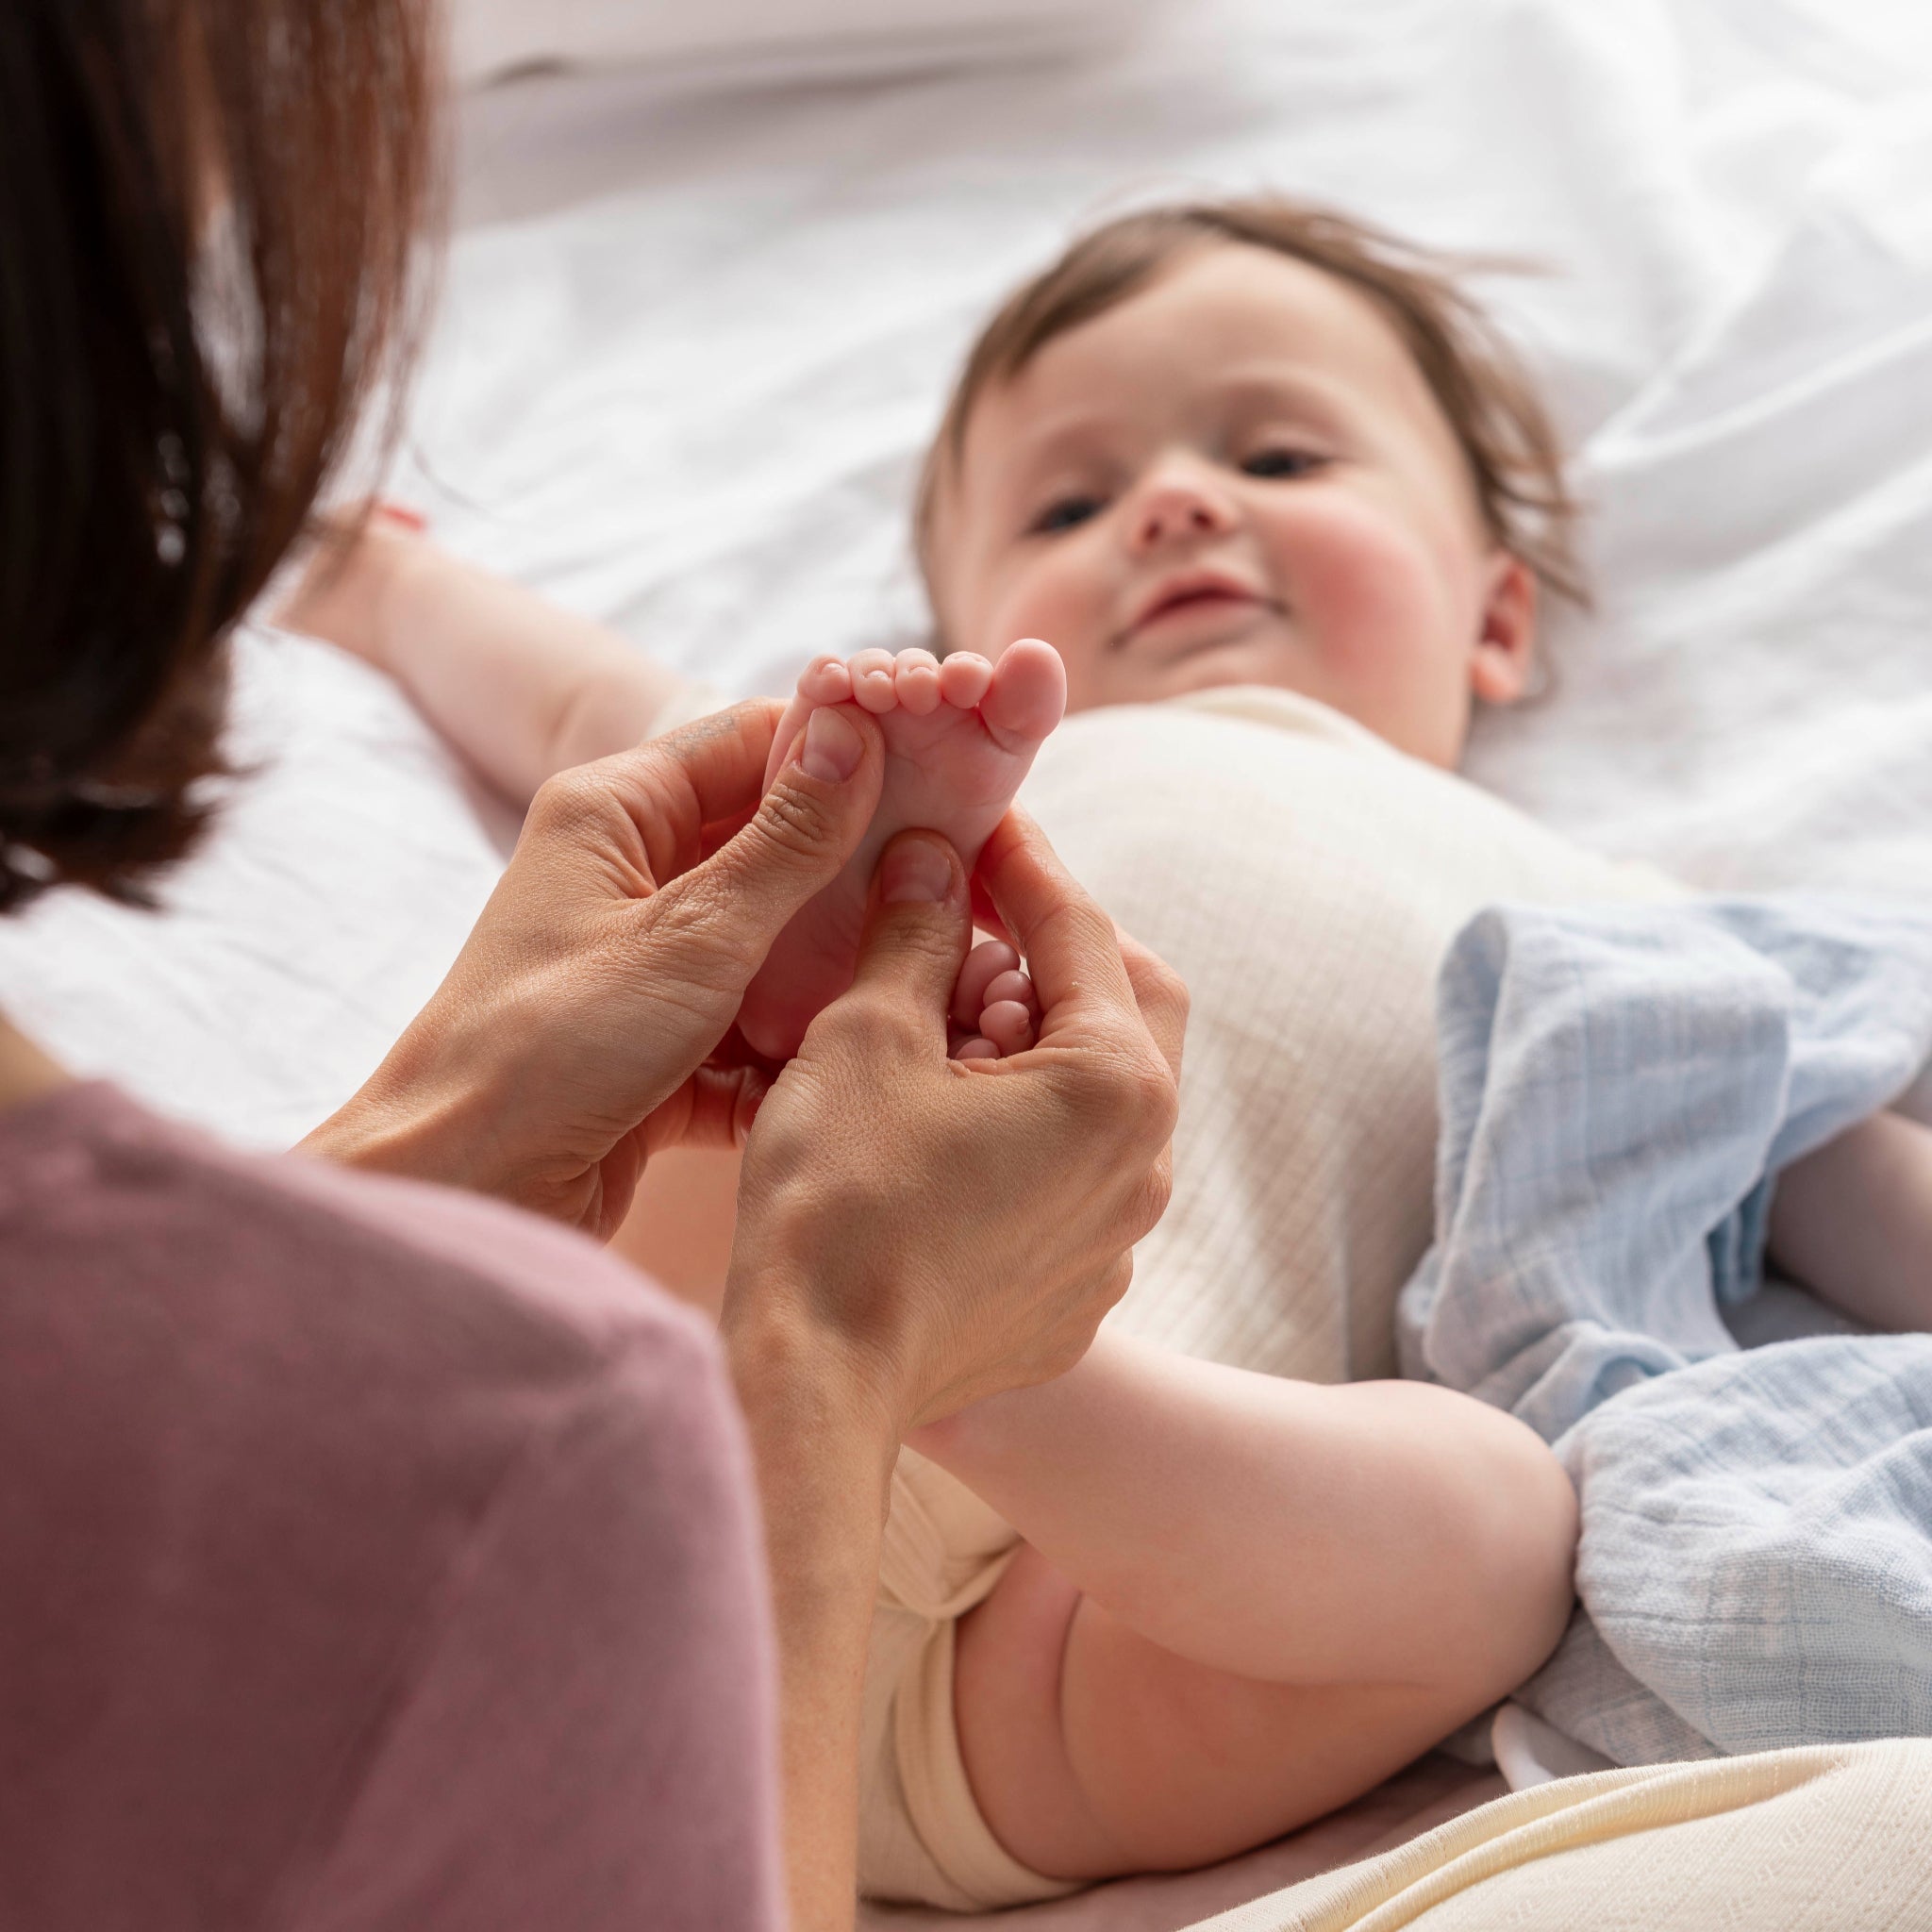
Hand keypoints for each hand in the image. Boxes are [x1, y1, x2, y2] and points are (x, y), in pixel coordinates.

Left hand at [303, 698, 890, 1238]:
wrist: (461, 1194)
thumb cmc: (545, 1050)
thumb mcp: (689, 936)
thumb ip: (785, 842)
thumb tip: (854, 734)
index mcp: (614, 813)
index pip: (752, 744)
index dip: (847, 755)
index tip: (943, 773)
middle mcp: (627, 878)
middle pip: (771, 847)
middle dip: (855, 874)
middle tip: (952, 888)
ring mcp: (645, 967)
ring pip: (771, 946)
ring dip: (832, 971)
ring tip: (921, 982)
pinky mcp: (659, 1051)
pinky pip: (752, 1030)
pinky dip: (796, 1049)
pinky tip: (859, 1066)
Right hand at [723, 808, 1187, 1439]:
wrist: (815, 1383)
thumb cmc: (837, 1203)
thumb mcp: (868, 1036)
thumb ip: (917, 933)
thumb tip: (933, 861)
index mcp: (1116, 1086)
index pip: (1081, 932)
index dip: (1023, 864)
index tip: (978, 824)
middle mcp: (1144, 1166)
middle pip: (1121, 1010)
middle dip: (1046, 955)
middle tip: (962, 928)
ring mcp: (1116, 1242)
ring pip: (1096, 1099)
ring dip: (1031, 1045)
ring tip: (935, 1029)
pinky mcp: (1075, 1296)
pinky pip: (1068, 1178)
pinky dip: (1021, 1129)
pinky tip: (937, 1126)